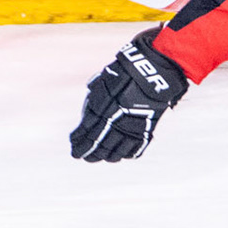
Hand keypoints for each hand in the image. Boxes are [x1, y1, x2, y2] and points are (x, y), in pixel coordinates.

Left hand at [70, 28, 188, 161]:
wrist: (154, 69)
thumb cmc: (127, 71)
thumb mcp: (104, 81)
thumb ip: (95, 98)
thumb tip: (88, 112)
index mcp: (102, 108)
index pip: (86, 131)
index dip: (78, 141)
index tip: (73, 145)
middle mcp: (115, 121)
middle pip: (99, 145)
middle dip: (88, 152)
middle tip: (82, 155)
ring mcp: (132, 126)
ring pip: (116, 151)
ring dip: (105, 156)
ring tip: (99, 157)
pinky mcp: (147, 128)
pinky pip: (135, 147)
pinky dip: (127, 153)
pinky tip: (121, 155)